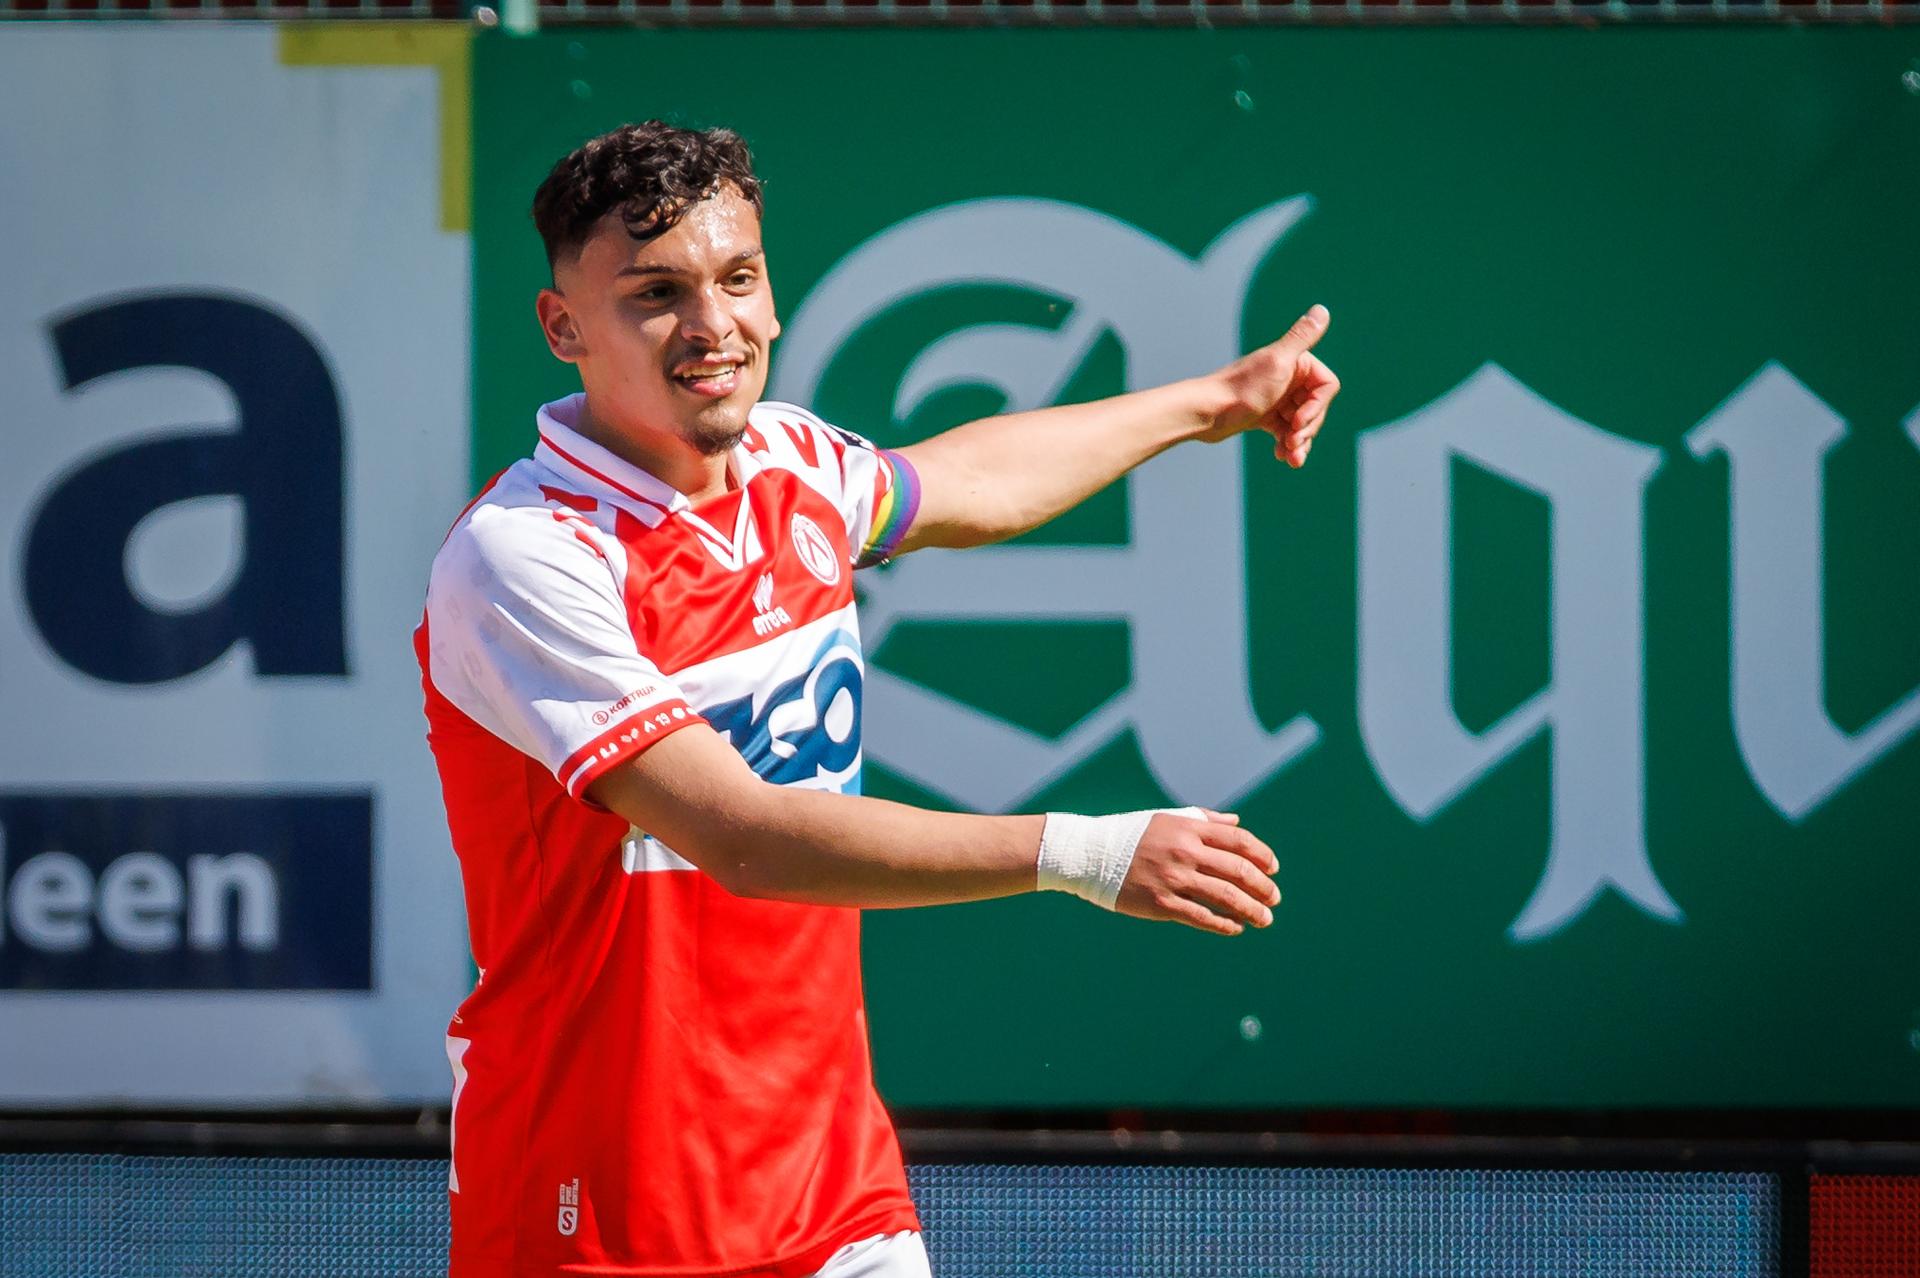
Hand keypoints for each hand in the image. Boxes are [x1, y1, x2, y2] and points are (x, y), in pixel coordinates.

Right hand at [1114, 810, 1280, 936]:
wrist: (1089, 854)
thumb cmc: (1130, 835)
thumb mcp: (1167, 818)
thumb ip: (1204, 820)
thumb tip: (1236, 821)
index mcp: (1189, 829)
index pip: (1239, 841)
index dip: (1262, 855)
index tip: (1273, 869)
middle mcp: (1185, 851)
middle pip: (1238, 870)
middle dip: (1263, 887)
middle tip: (1274, 899)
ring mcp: (1174, 878)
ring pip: (1226, 897)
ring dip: (1251, 910)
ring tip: (1264, 919)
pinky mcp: (1161, 903)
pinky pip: (1202, 917)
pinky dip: (1224, 924)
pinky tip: (1235, 928)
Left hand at [1197, 304, 1340, 468]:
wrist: (1204, 413)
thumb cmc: (1241, 389)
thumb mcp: (1277, 362)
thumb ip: (1301, 337)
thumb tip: (1322, 309)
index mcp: (1294, 360)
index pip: (1326, 386)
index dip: (1317, 407)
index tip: (1299, 422)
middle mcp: (1287, 375)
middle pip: (1315, 407)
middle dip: (1307, 428)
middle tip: (1294, 443)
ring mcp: (1277, 396)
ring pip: (1301, 422)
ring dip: (1300, 441)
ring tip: (1292, 459)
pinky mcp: (1265, 414)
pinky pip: (1286, 431)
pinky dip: (1287, 444)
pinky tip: (1282, 457)